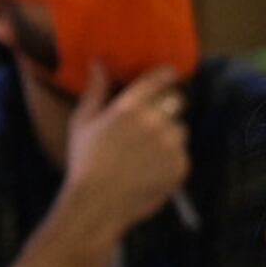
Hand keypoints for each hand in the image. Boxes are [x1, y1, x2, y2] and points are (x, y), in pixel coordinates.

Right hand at [56, 69, 192, 230]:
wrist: (97, 204)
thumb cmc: (84, 162)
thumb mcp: (83, 122)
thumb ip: (95, 90)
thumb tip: (98, 62)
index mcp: (129, 107)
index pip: (160, 79)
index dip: (167, 75)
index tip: (169, 76)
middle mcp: (154, 122)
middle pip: (176, 101)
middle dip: (168, 108)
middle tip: (153, 124)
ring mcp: (169, 145)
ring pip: (180, 131)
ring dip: (170, 137)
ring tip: (148, 154)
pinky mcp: (180, 166)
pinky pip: (182, 155)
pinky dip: (171, 161)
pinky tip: (150, 171)